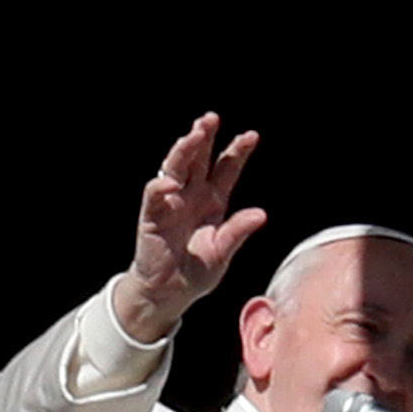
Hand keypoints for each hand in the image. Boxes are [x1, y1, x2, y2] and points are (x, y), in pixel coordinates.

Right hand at [112, 114, 264, 343]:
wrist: (171, 292)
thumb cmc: (197, 271)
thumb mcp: (223, 251)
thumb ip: (238, 231)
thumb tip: (261, 214)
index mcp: (213, 200)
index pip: (226, 168)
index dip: (237, 151)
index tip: (252, 135)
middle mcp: (191, 196)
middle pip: (198, 159)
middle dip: (204, 138)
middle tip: (211, 119)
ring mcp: (171, 203)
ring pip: (175, 169)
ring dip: (182, 151)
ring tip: (192, 135)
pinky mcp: (152, 217)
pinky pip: (154, 197)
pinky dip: (160, 188)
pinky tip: (169, 182)